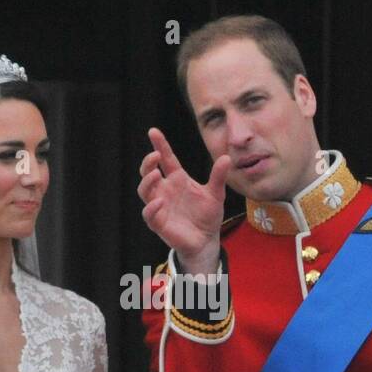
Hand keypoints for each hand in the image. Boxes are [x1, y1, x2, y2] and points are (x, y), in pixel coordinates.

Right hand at [138, 128, 229, 269]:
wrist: (206, 240)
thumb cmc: (208, 215)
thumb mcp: (216, 194)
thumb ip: (218, 177)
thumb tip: (227, 158)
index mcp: (177, 180)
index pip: (166, 159)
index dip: (159, 145)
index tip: (154, 131)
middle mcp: (165, 190)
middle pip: (148, 172)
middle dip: (148, 162)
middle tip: (155, 155)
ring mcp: (160, 206)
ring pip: (144, 191)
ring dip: (147, 181)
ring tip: (155, 174)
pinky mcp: (159, 223)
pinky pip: (149, 214)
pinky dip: (152, 207)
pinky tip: (160, 202)